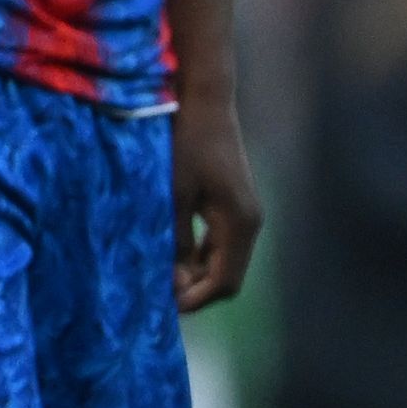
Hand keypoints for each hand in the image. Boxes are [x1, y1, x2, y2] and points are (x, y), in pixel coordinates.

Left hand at [171, 99, 258, 311]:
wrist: (206, 102)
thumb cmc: (188, 144)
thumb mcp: (174, 196)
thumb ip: (175, 241)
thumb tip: (173, 281)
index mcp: (240, 224)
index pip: (225, 283)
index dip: (196, 299)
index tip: (163, 305)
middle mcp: (249, 223)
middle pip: (227, 277)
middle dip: (195, 290)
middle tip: (157, 291)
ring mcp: (244, 214)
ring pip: (222, 261)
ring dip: (195, 273)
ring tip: (160, 274)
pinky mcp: (234, 205)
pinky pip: (220, 244)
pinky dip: (199, 256)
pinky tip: (172, 252)